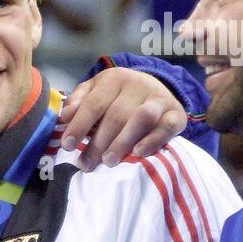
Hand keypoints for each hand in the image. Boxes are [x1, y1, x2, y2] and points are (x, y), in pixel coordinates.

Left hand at [58, 67, 186, 169]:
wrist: (156, 89)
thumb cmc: (117, 96)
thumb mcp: (95, 92)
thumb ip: (79, 102)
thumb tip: (65, 116)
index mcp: (114, 78)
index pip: (94, 103)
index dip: (79, 125)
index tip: (67, 145)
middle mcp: (138, 84)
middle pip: (116, 115)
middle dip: (98, 142)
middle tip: (86, 163)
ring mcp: (160, 98)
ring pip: (141, 118)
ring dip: (123, 141)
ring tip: (108, 161)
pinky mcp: (177, 113)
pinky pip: (166, 127)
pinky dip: (152, 140)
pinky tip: (138, 153)